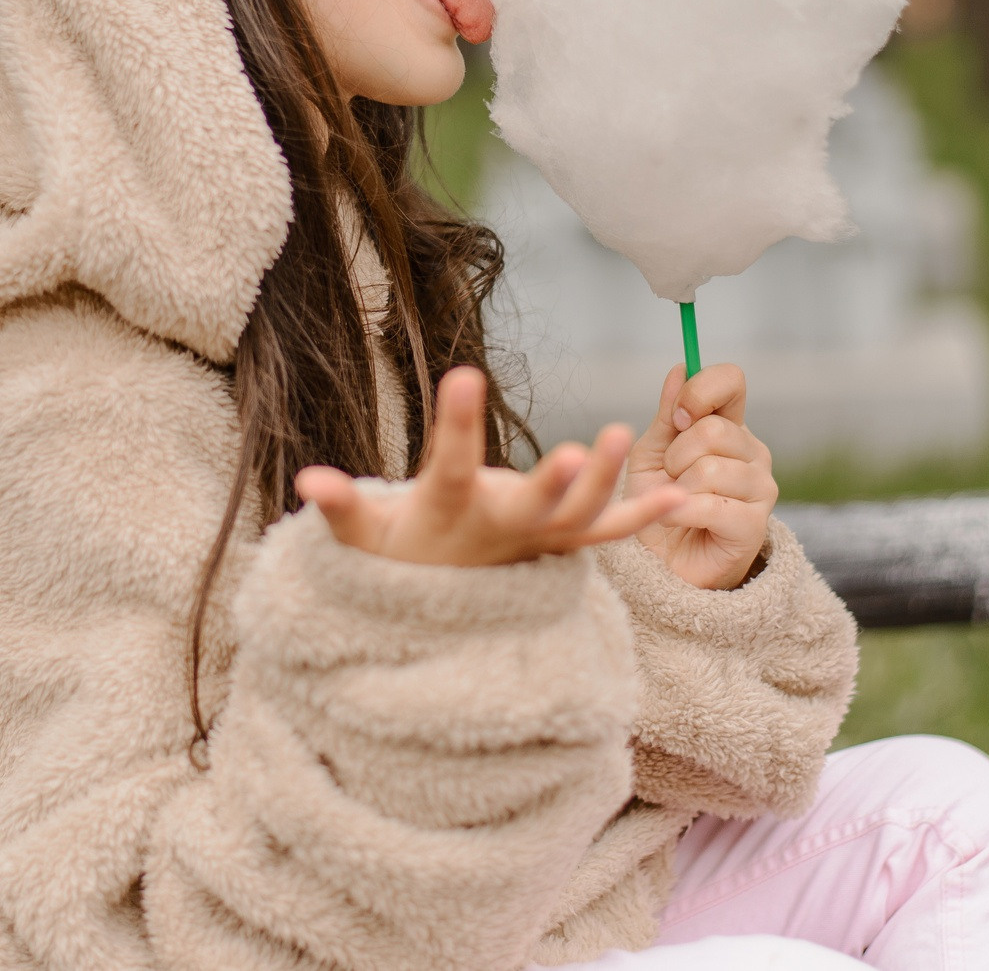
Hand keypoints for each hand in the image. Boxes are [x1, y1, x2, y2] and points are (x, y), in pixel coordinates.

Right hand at [297, 366, 683, 567]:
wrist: (444, 614)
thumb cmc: (400, 557)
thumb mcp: (362, 542)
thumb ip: (340, 510)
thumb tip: (307, 480)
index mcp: (451, 514)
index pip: (451, 466)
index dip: (457, 425)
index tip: (464, 375)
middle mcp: (502, 532)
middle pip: (532, 509)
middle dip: (553, 483)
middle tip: (573, 453)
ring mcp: (539, 542)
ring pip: (580, 518)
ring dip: (606, 482)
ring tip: (624, 433)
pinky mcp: (563, 546)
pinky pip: (609, 535)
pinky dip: (643, 518)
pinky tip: (681, 495)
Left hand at [627, 363, 774, 588]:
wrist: (659, 564)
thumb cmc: (658, 504)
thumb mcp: (651, 453)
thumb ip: (667, 415)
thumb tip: (680, 369)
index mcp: (730, 428)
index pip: (732, 381)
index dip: (698, 391)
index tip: (674, 419)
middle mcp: (754, 453)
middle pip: (714, 429)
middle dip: (676, 455)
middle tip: (671, 478)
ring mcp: (760, 489)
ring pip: (710, 468)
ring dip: (677, 488)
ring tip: (675, 503)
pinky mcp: (754, 525)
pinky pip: (710, 504)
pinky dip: (679, 513)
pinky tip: (674, 520)